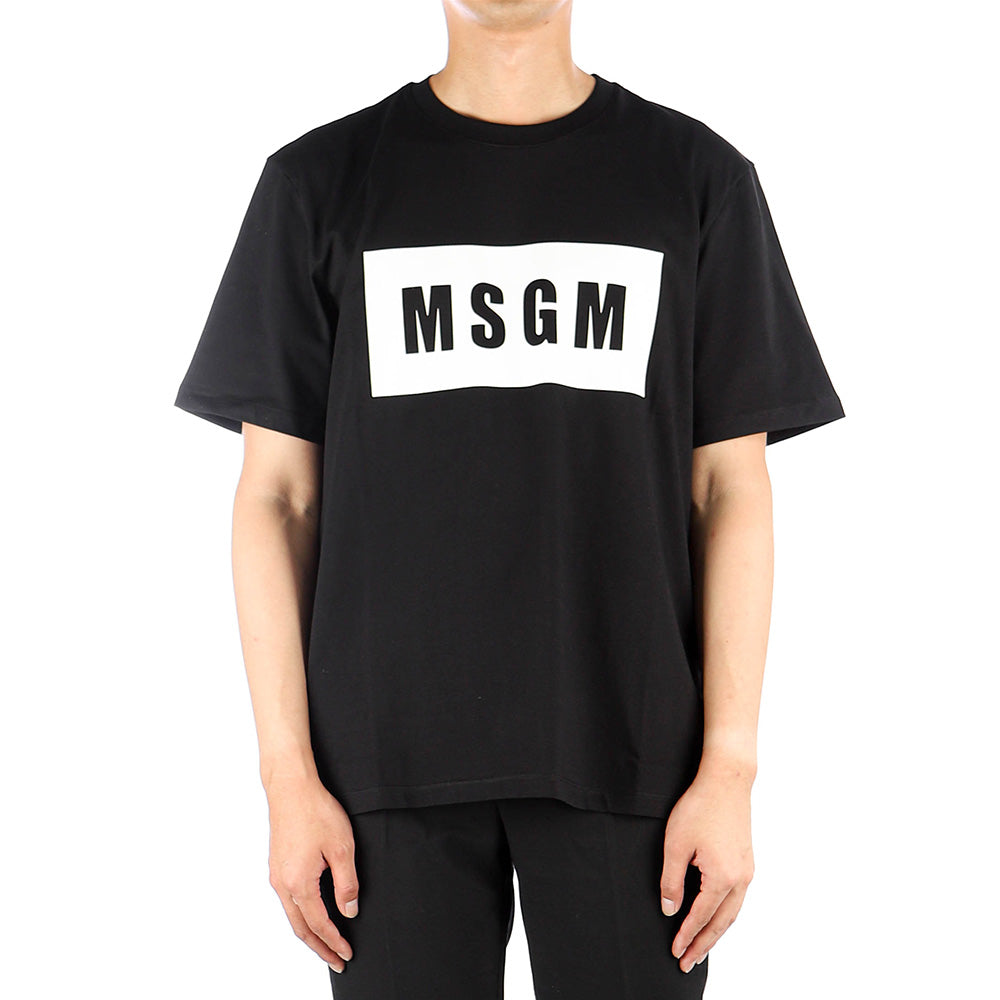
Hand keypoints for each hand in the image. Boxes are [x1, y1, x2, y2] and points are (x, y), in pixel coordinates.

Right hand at [266, 776, 358, 972]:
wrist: (291, 788)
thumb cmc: (316, 812)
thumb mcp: (342, 848)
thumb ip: (347, 884)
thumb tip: (349, 912)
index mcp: (299, 883)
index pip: (319, 924)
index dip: (334, 942)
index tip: (347, 954)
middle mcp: (282, 884)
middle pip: (300, 928)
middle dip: (319, 948)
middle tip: (336, 961)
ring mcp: (276, 875)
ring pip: (292, 915)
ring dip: (309, 933)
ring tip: (326, 944)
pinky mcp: (277, 865)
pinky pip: (288, 901)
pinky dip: (301, 915)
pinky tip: (312, 914)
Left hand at [659, 762, 754, 972]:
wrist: (726, 781)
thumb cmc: (700, 807)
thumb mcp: (675, 844)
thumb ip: (671, 880)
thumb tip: (669, 909)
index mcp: (722, 878)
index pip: (700, 916)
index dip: (686, 935)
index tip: (675, 951)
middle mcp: (740, 879)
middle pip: (721, 923)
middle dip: (703, 945)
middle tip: (688, 963)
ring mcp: (747, 871)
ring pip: (732, 913)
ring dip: (716, 933)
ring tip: (701, 948)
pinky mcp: (747, 861)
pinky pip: (737, 899)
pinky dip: (725, 915)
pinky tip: (715, 917)